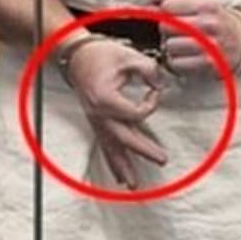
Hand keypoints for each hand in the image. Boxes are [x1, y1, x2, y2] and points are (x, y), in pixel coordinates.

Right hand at [65, 38, 167, 188]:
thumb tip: (160, 83)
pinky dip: (113, 161)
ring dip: (123, 167)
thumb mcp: (128, 57)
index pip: (136, 113)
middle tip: (162, 159)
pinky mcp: (96, 122)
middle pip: (124, 137)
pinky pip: (104, 145)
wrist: (78, 56)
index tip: (155, 90)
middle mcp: (99, 114)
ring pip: (111, 148)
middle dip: (143, 150)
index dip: (151, 103)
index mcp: (105, 98)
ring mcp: (96, 120)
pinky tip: (119, 176)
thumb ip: (149, 70)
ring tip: (134, 184)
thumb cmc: (100, 55)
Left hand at [152, 0, 240, 77]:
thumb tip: (152, 1)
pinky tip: (186, 56)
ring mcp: (210, 46)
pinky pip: (176, 63)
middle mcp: (209, 24)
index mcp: (206, 4)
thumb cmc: (214, 18)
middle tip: (178, 31)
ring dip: (171, 47)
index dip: (165, 11)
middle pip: (165, 26)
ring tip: (182, 44)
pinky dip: (177, 61)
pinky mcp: (208, 65)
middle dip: (167, 29)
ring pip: (169, 46)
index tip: (173, 15)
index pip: (168, 5)